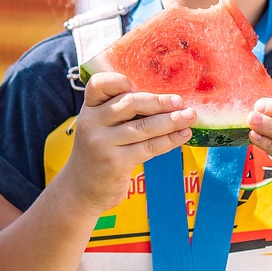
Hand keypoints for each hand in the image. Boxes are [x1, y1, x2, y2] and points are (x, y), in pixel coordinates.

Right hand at [62, 72, 193, 214]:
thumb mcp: (98, 127)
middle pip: (130, 103)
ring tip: (190, 116)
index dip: (119, 81)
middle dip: (159, 102)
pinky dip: (169, 140)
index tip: (140, 86)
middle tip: (180, 101)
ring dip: (171, 121)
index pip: (99, 84)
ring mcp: (102, 143)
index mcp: (88, 109)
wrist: (81, 189)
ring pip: (144, 127)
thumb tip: (163, 100)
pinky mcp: (115, 163)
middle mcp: (91, 123)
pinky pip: (149, 147)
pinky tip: (182, 136)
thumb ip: (118, 112)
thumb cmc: (98, 153)